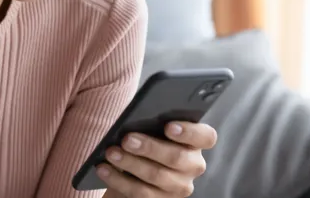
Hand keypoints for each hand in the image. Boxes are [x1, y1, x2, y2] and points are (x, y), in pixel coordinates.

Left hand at [99, 122, 216, 197]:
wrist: (132, 172)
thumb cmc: (144, 140)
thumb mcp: (150, 130)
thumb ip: (151, 122)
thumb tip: (136, 118)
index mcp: (195, 142)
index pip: (206, 136)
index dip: (190, 131)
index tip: (168, 126)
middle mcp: (193, 165)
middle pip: (177, 157)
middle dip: (149, 147)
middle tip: (126, 139)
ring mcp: (179, 186)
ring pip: (157, 176)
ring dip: (130, 163)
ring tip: (110, 153)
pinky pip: (140, 193)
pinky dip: (118, 179)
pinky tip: (103, 168)